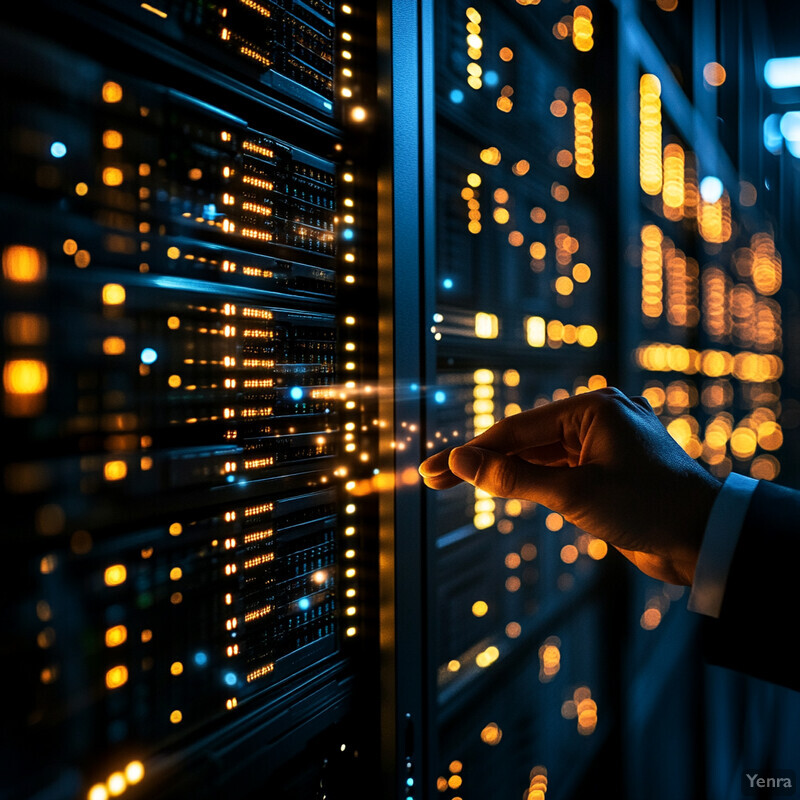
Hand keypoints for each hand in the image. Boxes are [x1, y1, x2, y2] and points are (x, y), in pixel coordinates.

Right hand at [419, 387, 721, 584]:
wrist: (707, 539)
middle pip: (526, 440)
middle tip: (435, 477)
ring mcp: (605, 443)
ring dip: (507, 471)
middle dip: (484, 461)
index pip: (517, 430)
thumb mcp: (574, 494)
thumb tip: (464, 462)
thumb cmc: (650, 507)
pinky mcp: (611, 468)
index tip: (436, 468)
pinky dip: (534, 480)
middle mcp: (598, 419)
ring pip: (542, 455)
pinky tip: (508, 486)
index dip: (473, 452)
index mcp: (592, 410)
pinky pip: (561, 469)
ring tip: (463, 483)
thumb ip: (514, 478)